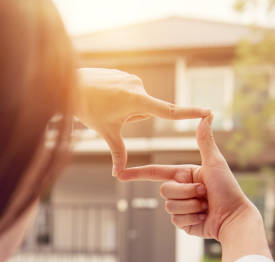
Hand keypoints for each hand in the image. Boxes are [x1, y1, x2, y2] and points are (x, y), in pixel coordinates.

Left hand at [76, 68, 209, 175]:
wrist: (67, 84)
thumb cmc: (87, 108)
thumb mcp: (105, 132)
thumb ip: (118, 152)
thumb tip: (119, 175)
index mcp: (137, 100)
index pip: (169, 111)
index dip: (189, 114)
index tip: (207, 113)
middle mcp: (139, 86)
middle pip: (145, 112)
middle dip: (131, 118)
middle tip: (109, 114)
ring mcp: (132, 78)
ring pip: (136, 103)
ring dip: (125, 109)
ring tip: (104, 104)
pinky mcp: (126, 74)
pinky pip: (129, 93)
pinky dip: (119, 99)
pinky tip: (103, 96)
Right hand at [118, 114, 255, 240]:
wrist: (234, 218)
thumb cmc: (228, 189)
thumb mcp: (215, 162)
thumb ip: (205, 141)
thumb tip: (207, 115)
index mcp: (184, 174)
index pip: (156, 172)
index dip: (137, 173)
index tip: (120, 174)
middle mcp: (181, 190)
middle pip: (165, 190)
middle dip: (185, 192)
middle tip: (204, 193)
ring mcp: (182, 208)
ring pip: (170, 206)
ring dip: (190, 206)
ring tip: (206, 205)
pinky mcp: (184, 223)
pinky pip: (176, 221)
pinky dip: (191, 219)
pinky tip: (204, 218)